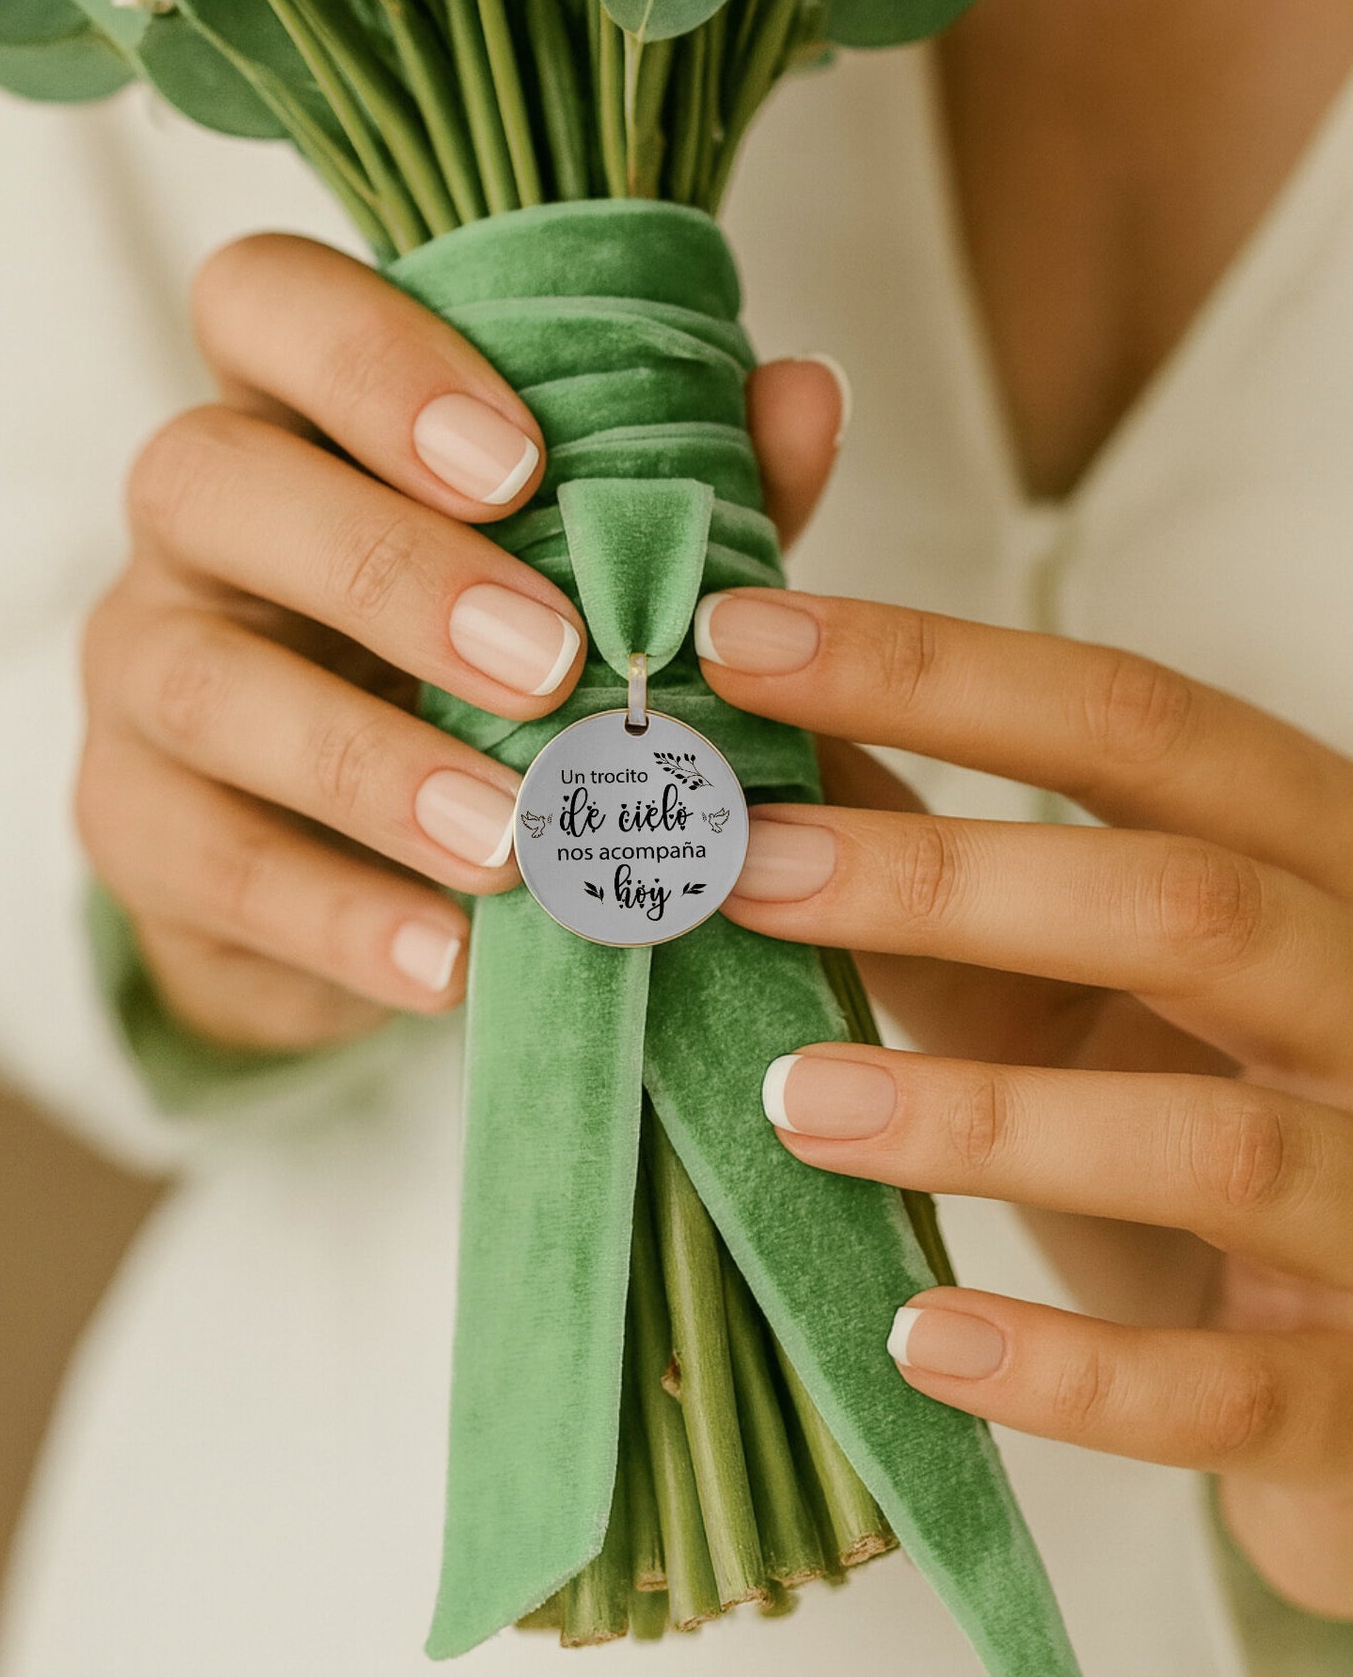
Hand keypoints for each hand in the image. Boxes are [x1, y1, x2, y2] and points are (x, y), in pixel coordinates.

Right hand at [77, 233, 844, 1049]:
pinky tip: (450, 962)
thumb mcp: (584, 584)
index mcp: (299, 422)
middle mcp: (195, 530)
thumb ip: (677, 494)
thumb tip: (809, 394)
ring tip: (516, 838)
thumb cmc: (483, 682)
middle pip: (207, 478)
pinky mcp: (135, 829)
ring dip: (370, 764)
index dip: (370, 358)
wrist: (359, 866)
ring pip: (204, 683)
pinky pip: (210, 863)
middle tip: (550, 661)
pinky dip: (340, 918)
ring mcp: (141, 674)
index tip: (519, 462)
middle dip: (386, 566)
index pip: (263, 301)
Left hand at [697, 586, 1352, 1616]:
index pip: (1135, 722)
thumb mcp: (1076, 972)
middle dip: (948, 881)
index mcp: (1301, 861)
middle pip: (1186, 907)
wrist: (1348, 1333)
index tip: (738, 642)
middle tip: (741, 872)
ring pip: (1212, 1141)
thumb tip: (762, 755)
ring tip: (793, 1106)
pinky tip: (915, 1338)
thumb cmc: (1187, 1100)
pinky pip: (1227, 1388)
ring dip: (986, 1121)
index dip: (932, 672)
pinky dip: (1069, 1370)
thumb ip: (947, 875)